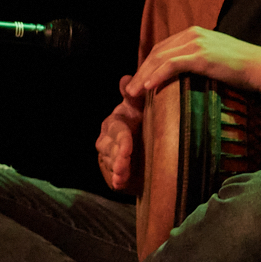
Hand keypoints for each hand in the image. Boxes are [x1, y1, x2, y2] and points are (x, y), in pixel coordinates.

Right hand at [95, 75, 142, 191]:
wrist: (151, 140)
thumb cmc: (146, 117)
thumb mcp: (143, 105)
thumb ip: (135, 95)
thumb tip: (126, 78)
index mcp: (118, 120)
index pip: (116, 129)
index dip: (121, 139)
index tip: (128, 148)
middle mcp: (109, 136)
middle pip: (110, 147)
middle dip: (118, 155)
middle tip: (126, 161)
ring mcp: (110, 153)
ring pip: (110, 161)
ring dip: (117, 168)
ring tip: (123, 175)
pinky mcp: (114, 168)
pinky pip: (112, 175)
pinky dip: (116, 179)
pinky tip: (120, 184)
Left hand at [125, 28, 260, 103]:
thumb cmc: (244, 68)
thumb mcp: (217, 58)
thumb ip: (200, 60)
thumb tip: (188, 76)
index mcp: (195, 33)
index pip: (163, 47)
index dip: (148, 64)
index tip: (139, 81)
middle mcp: (193, 34)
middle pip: (157, 52)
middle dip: (141, 71)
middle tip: (130, 90)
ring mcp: (196, 43)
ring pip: (160, 58)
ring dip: (143, 76)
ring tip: (133, 93)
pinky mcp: (201, 55)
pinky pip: (171, 65)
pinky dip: (157, 75)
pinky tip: (148, 87)